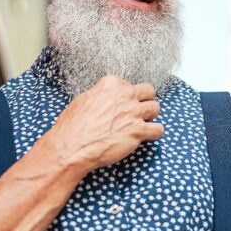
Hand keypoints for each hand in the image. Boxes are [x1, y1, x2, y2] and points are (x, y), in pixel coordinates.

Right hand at [47, 75, 163, 171]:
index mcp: (110, 84)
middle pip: (148, 91)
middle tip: (138, 111)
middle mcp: (124, 95)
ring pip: (155, 108)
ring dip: (150, 116)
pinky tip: (147, 137)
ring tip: (143, 124)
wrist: (73, 146)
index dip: (126, 96)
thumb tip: (105, 101)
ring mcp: (133, 112)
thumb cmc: (73, 126)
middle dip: (144, 100)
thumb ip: (100, 96)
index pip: (128, 84)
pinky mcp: (138, 130)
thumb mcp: (84, 100)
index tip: (122, 104)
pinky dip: (154, 133)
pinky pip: (158, 129)